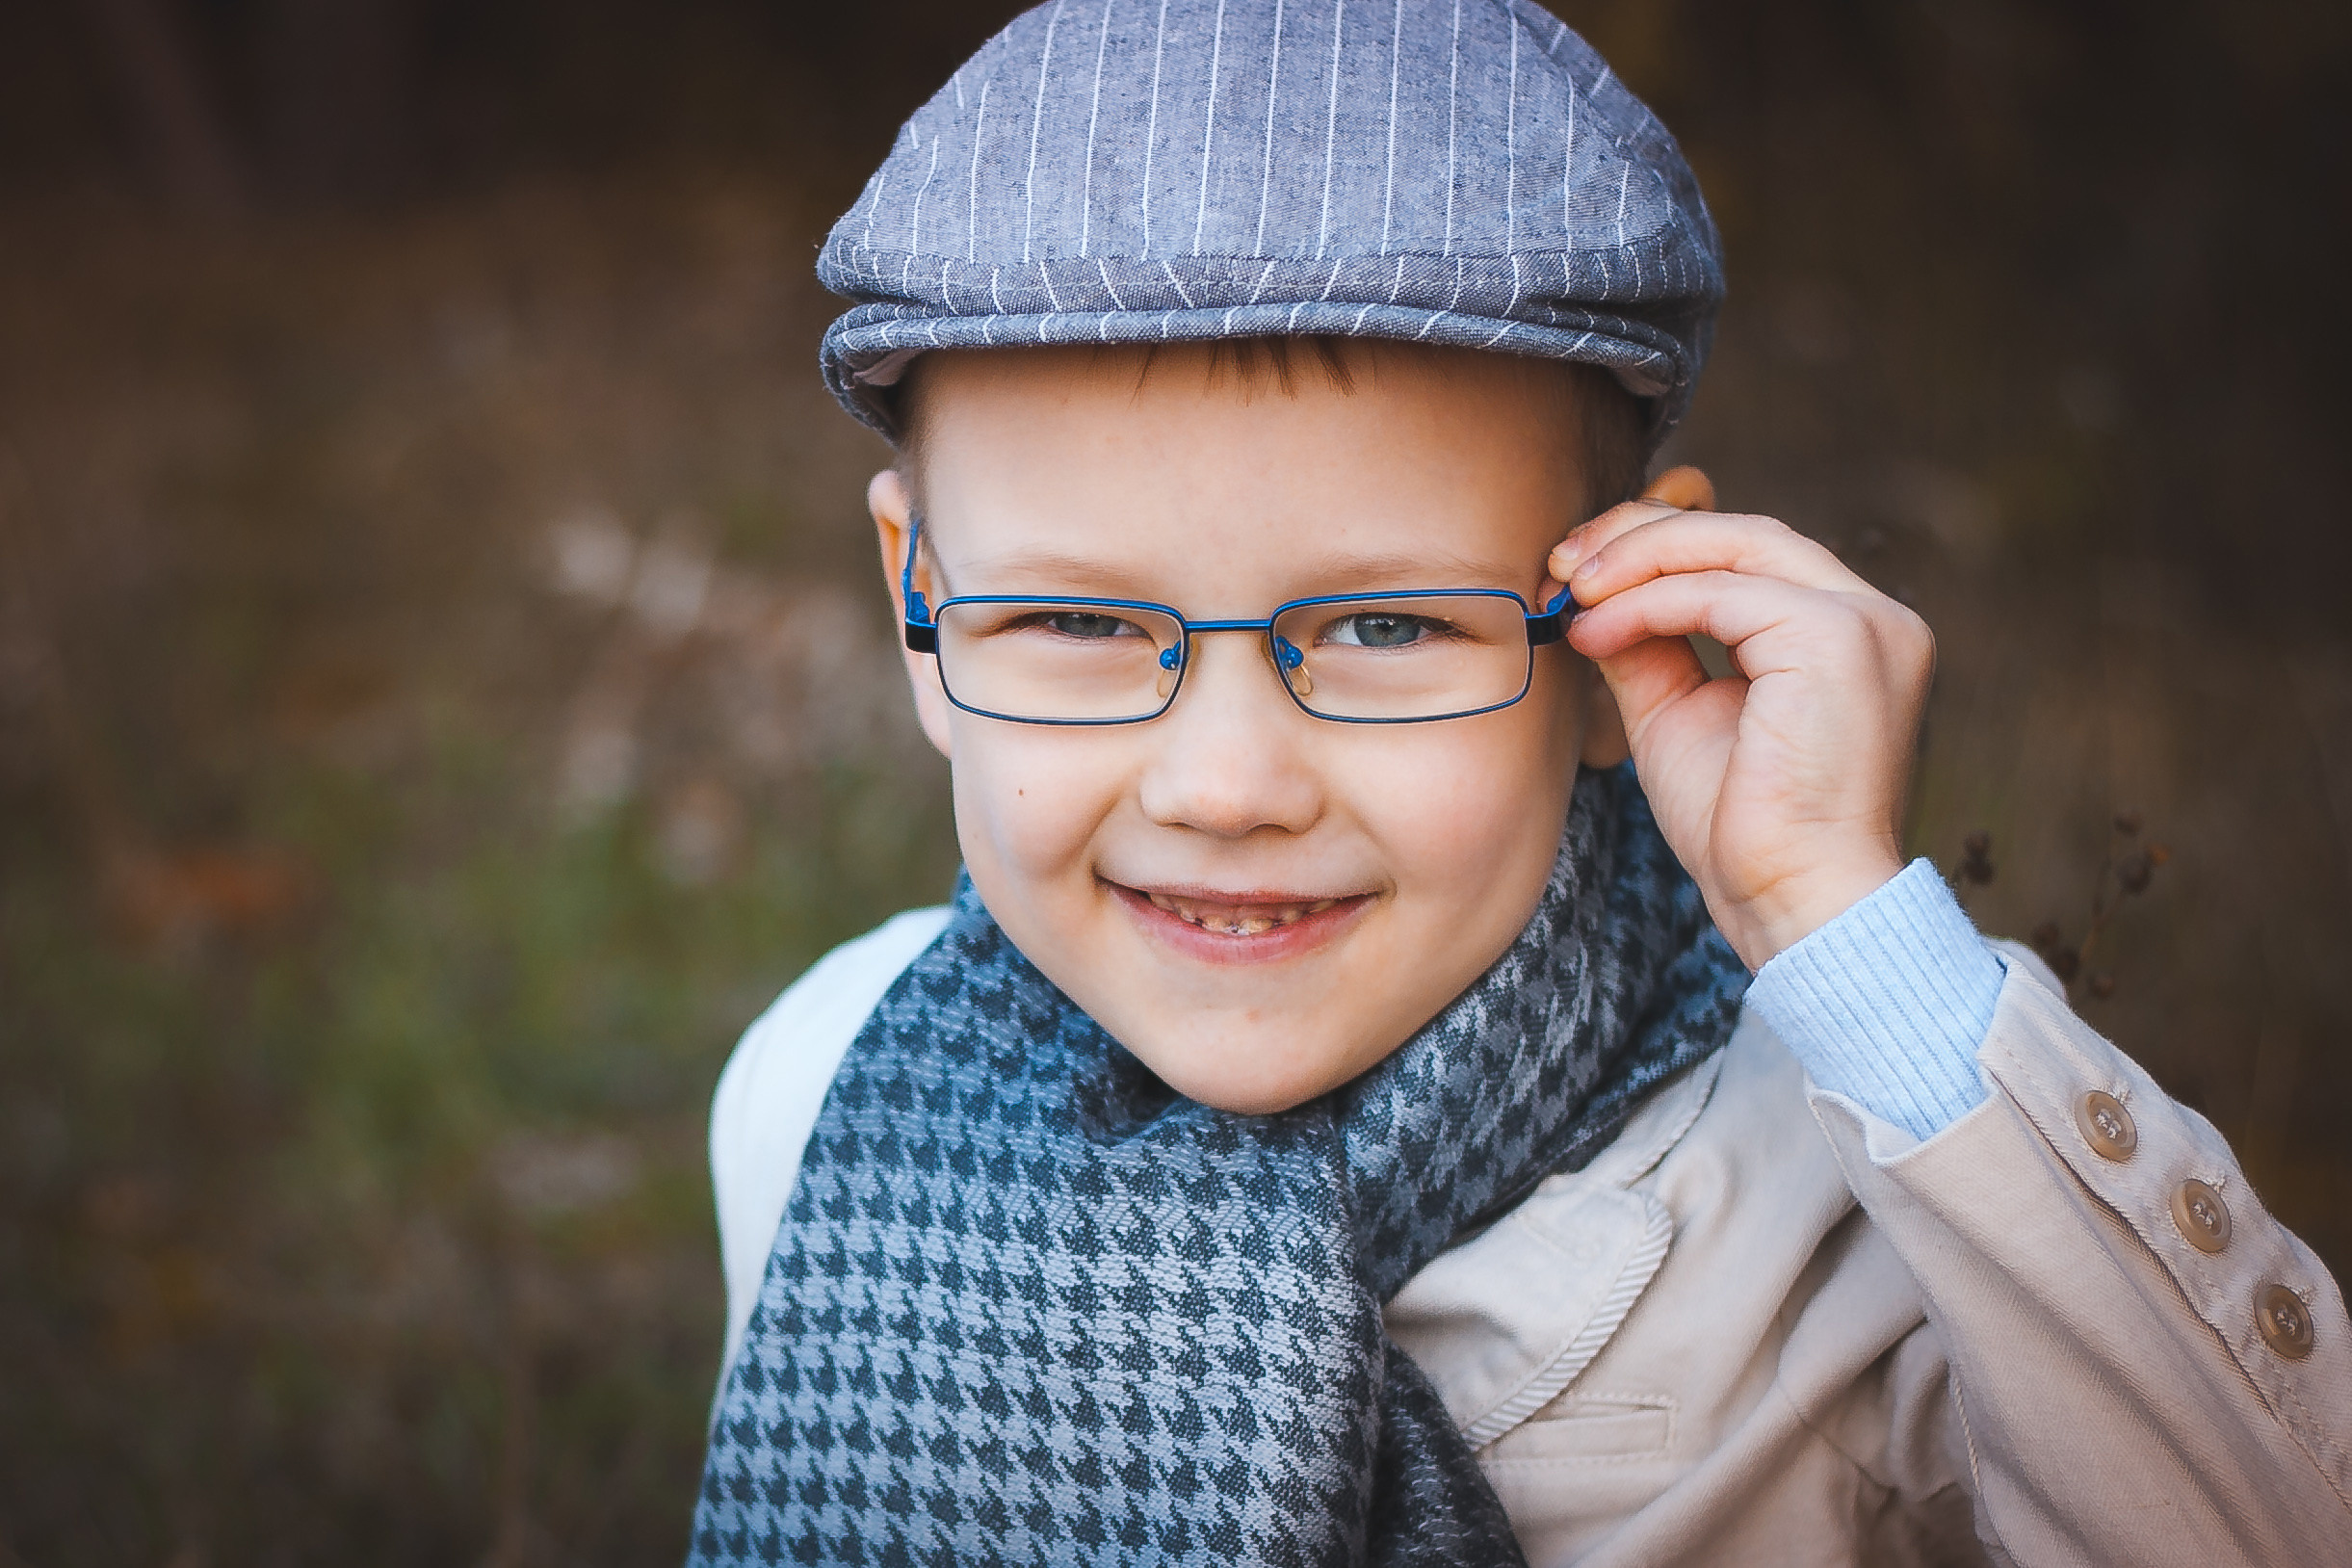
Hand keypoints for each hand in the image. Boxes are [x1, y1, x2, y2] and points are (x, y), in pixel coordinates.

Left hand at [1552, 467, 1932, 969]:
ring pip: (1733, 547)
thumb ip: (1648, 645)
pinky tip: (1596, 631)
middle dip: (1641, 536)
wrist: (1789, 901)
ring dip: (1635, 563)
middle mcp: (1874, 616)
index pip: (1749, 553)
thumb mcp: (1678, 712)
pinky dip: (1646, 604)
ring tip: (1571, 596)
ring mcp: (1864, 623)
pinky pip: (1720, 593)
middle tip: (1562, 562)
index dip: (1659, 544)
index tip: (1578, 567)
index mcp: (1848, 631)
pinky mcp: (1837, 640)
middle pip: (1744, 534)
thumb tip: (1589, 590)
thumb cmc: (1742, 829)